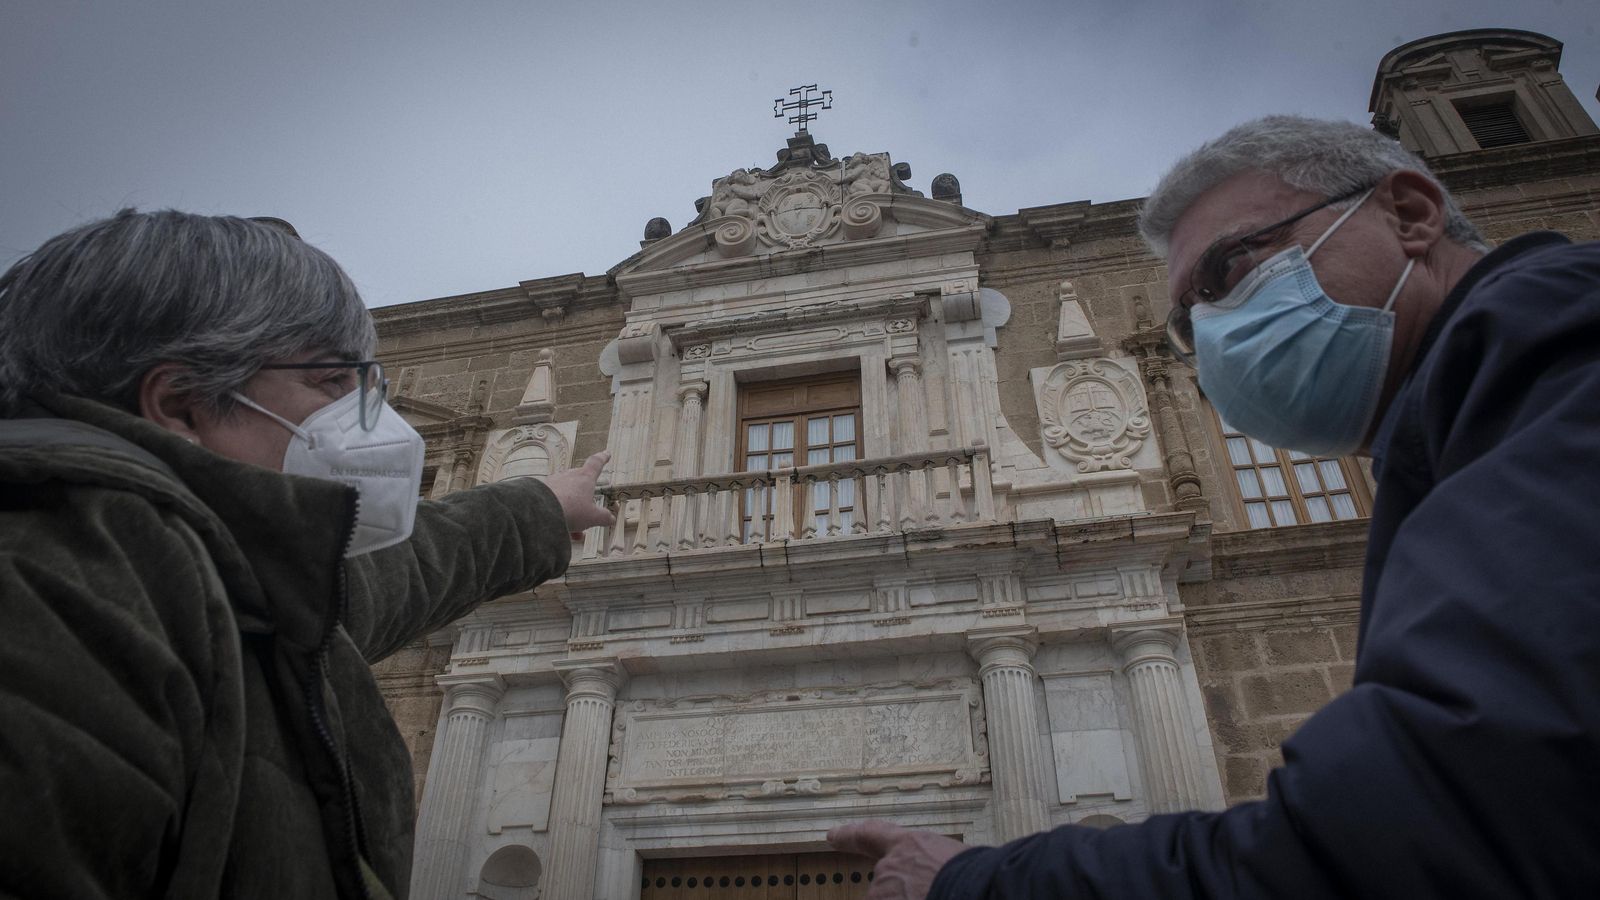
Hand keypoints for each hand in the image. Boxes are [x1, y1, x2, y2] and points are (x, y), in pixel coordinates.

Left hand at [539, 451, 615, 536]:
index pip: (596, 463)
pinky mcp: (541, 491)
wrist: (541, 511)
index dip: (602, 458)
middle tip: (587, 511)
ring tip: (574, 529)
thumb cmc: (570, 509)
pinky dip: (559, 512)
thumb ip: (603, 517)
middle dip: (584, 496)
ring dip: (571, 509)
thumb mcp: (593, 517)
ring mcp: (554, 482)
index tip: (606, 454)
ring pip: (566, 495)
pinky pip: (554, 501)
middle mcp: (569, 476)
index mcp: (585, 477)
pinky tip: (560, 527)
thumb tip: (610, 518)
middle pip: (580, 481)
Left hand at [828, 820, 967, 899]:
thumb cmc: (975, 873)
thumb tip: (935, 876)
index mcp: (909, 844)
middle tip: (934, 893)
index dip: (849, 835)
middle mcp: (889, 866)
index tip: (832, 836)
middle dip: (904, 893)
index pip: (871, 835)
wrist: (979, 889)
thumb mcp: (952, 857)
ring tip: (938, 897)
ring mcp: (883, 892)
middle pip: (885, 884)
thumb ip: (930, 863)